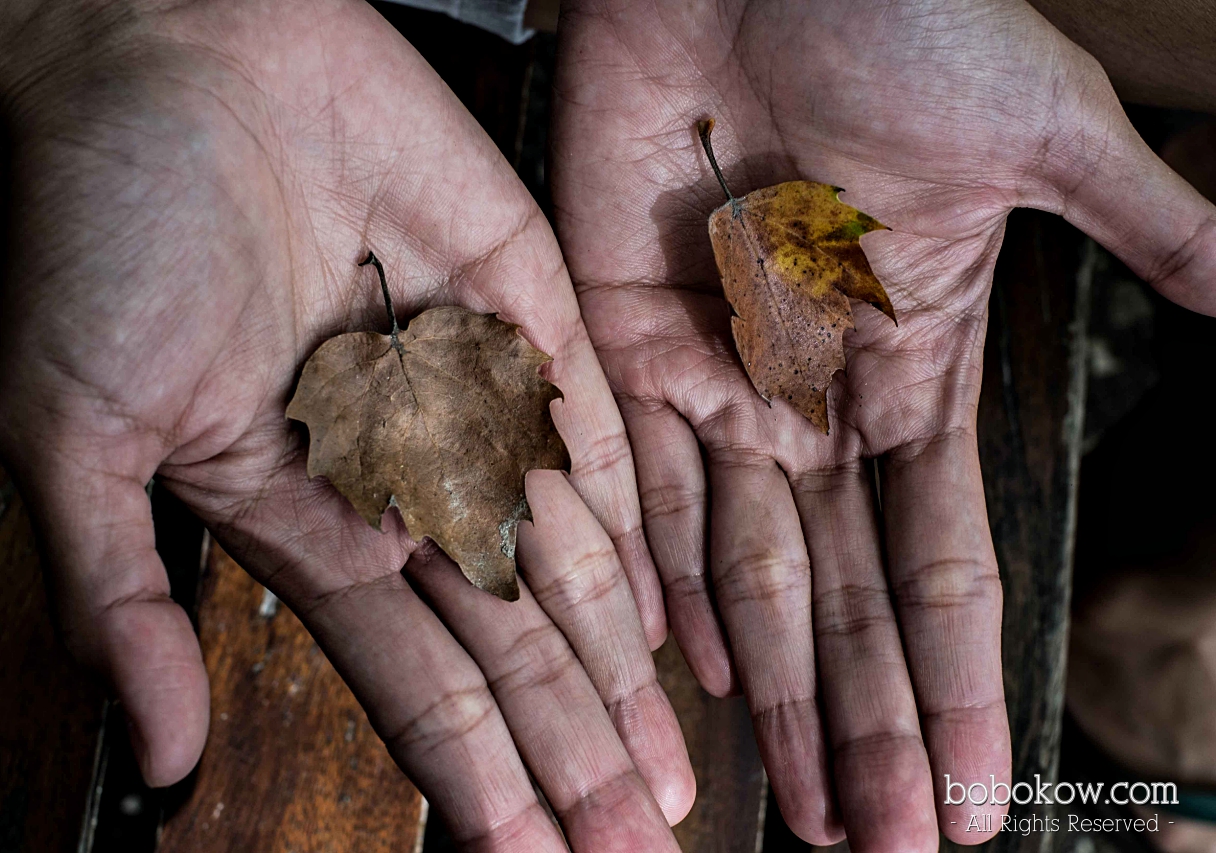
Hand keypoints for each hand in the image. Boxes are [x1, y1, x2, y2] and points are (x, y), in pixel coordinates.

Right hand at [0, 1, 691, 846]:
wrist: (177, 52)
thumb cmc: (106, 223)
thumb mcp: (79, 429)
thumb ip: (119, 596)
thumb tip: (153, 751)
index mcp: (309, 515)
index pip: (413, 677)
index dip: (474, 775)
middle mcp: (405, 474)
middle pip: (508, 646)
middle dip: (568, 753)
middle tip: (630, 846)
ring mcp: (474, 398)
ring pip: (569, 563)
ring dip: (617, 672)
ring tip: (661, 775)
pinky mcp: (528, 312)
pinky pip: (598, 437)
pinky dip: (638, 524)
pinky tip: (670, 613)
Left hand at [551, 0, 1215, 848]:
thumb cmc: (892, 15)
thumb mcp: (1041, 132)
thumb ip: (1145, 228)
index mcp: (918, 361)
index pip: (945, 562)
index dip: (958, 683)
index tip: (970, 791)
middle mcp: (815, 395)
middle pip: (845, 600)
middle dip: (860, 726)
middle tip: (875, 843)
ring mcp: (718, 379)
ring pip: (746, 571)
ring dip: (770, 694)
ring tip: (793, 806)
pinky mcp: (623, 343)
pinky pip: (641, 488)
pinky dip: (660, 582)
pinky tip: (689, 672)